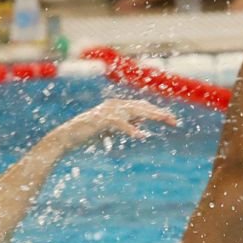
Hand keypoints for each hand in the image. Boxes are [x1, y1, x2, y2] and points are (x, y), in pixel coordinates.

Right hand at [48, 99, 179, 148]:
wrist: (67, 136)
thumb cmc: (89, 134)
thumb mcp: (113, 129)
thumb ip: (126, 125)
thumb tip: (140, 126)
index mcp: (118, 106)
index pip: (142, 107)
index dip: (157, 113)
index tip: (172, 120)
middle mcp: (114, 105)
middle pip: (142, 107)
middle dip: (159, 113)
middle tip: (175, 121)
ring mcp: (107, 111)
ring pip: (134, 111)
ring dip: (151, 115)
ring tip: (164, 120)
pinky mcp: (100, 120)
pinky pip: (119, 123)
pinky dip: (130, 129)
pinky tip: (141, 135)